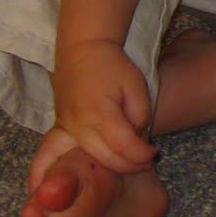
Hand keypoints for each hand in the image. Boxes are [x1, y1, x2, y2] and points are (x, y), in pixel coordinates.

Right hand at [47, 38, 156, 178]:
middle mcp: (79, 124)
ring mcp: (67, 128)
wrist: (81, 50)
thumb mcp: (136, 86)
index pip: (123, 145)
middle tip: (146, 162)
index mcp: (100, 112)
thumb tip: (136, 138)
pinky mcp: (62, 128)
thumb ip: (139, 115)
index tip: (154, 153)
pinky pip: (72, 152)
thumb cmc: (112, 65)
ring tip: (131, 163)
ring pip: (89, 158)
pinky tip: (100, 164)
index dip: (141, 154)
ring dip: (112, 166)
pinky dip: (88, 161)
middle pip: (105, 158)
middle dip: (129, 165)